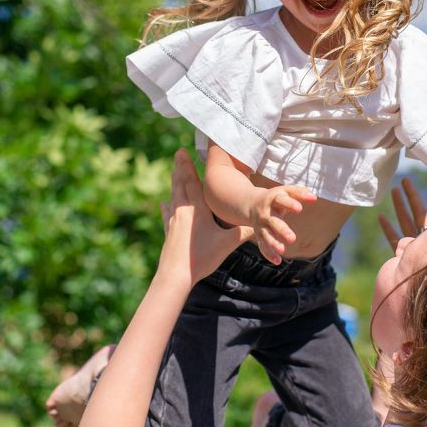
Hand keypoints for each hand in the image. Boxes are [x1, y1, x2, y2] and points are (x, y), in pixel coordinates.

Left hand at [158, 150, 253, 287]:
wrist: (176, 276)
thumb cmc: (203, 257)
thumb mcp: (228, 244)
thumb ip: (244, 232)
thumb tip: (262, 225)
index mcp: (197, 209)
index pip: (192, 182)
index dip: (188, 166)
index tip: (183, 150)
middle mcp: (182, 211)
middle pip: (180, 184)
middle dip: (180, 168)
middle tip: (178, 153)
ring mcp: (173, 222)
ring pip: (174, 196)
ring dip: (174, 183)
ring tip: (173, 172)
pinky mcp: (168, 233)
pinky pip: (167, 215)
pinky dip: (167, 207)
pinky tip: (164, 204)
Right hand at [250, 185, 316, 264]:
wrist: (252, 203)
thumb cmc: (277, 197)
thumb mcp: (286, 192)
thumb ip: (300, 193)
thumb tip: (314, 198)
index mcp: (274, 199)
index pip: (281, 201)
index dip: (290, 204)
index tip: (300, 209)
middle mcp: (266, 213)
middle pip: (273, 222)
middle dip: (281, 230)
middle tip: (292, 239)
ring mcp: (262, 226)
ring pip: (266, 236)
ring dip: (273, 243)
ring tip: (282, 250)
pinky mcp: (260, 236)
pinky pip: (262, 246)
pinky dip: (269, 254)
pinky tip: (278, 261)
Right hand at [378, 178, 426, 251]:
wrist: (420, 302)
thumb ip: (424, 245)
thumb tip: (408, 241)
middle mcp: (425, 239)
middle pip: (419, 212)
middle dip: (412, 195)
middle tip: (405, 180)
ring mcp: (413, 245)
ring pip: (405, 221)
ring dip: (399, 205)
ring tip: (394, 189)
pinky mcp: (401, 254)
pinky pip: (393, 238)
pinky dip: (387, 227)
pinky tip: (381, 216)